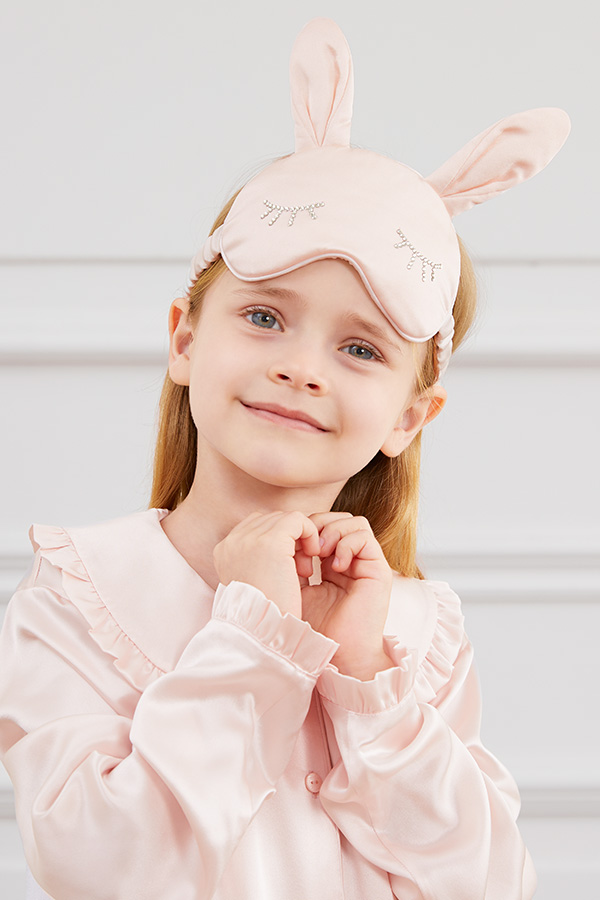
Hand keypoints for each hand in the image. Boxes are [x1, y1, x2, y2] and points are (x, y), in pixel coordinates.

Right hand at [213, 510, 320, 617]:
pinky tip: (314, 556)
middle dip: (290, 540)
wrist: (263, 634)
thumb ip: (258, 560)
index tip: (289, 567)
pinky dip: (310, 533)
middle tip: (300, 570)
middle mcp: (232, 541)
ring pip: (285, 518)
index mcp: (223, 551)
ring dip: (301, 539)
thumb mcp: (254, 584)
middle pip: (271, 520)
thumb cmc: (265, 618)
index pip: (255, 527)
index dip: (278, 541)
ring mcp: (250, 538)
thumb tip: (283, 543)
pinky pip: (298, 520)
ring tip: (305, 569)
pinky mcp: (272, 541)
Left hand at [299, 513, 394, 679]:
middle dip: (317, 525)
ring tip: (318, 554)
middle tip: (304, 548)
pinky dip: (346, 544)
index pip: (320, 526)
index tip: (288, 549)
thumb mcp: (293, 588)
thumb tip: (279, 533)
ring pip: (353, 522)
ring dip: (332, 532)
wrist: (336, 656)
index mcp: (329, 564)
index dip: (303, 529)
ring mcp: (365, 565)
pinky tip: (333, 567)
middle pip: (337, 518)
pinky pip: (365, 537)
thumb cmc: (313, 629)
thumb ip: (290, 561)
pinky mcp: (378, 571)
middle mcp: (349, 561)